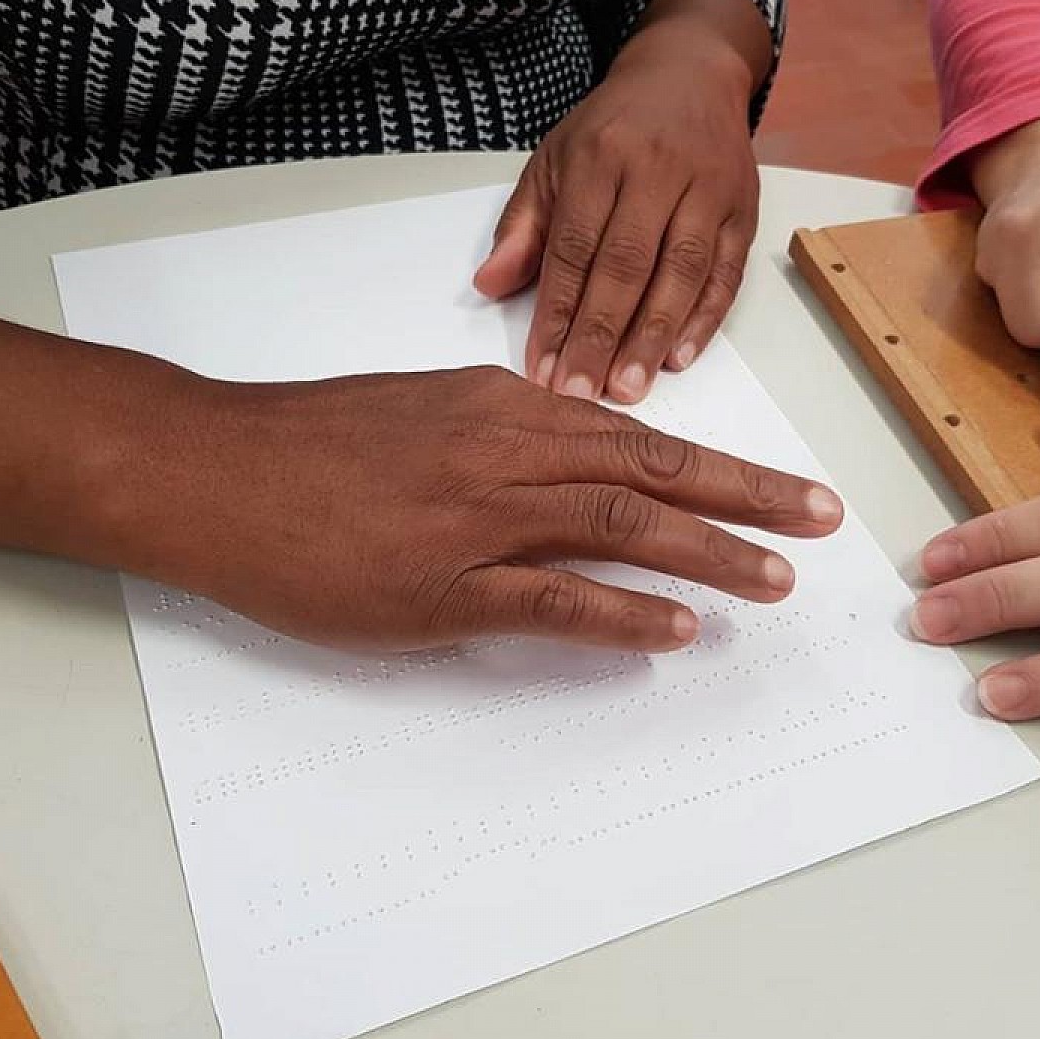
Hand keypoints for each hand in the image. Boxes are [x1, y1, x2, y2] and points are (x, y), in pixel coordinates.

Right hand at [120, 364, 841, 651]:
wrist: (219, 468)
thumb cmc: (314, 439)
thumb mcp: (423, 408)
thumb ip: (500, 432)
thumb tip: (566, 459)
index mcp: (505, 407)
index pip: (637, 434)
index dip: (718, 463)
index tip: (778, 486)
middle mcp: (507, 450)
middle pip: (653, 469)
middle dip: (748, 496)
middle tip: (820, 519)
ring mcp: (477, 517)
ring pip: (620, 524)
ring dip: (707, 554)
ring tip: (775, 581)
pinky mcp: (441, 585)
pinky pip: (551, 599)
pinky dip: (620, 614)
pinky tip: (674, 631)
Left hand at [474, 0, 764, 404]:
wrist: (690, 74)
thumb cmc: (613, 130)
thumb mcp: (554, 162)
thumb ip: (524, 227)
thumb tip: (489, 286)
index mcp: (601, 158)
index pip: (575, 249)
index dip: (558, 313)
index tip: (542, 367)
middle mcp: (658, 171)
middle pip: (627, 266)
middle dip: (601, 335)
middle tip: (580, 392)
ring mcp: (707, 191)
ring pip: (680, 273)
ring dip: (653, 337)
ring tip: (627, 388)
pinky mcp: (743, 210)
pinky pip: (726, 273)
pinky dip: (704, 320)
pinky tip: (679, 359)